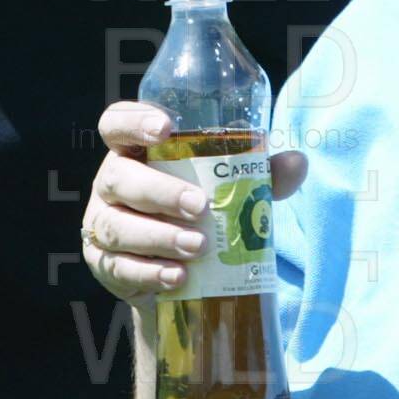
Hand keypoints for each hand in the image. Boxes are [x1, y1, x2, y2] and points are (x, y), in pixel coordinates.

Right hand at [81, 102, 305, 306]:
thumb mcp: (226, 188)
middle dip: (159, 192)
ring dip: (158, 237)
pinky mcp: (104, 264)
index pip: (116, 124)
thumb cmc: (198, 211)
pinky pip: (120, 267)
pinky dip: (150, 272)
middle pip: (119, 177)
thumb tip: (297, 163)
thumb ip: (259, 174)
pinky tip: (178, 277)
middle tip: (199, 207)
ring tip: (198, 247)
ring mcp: (101, 224)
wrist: (177, 272)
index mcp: (134, 151)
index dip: (134, 121)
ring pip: (117, 226)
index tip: (165, 129)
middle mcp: (111, 182)